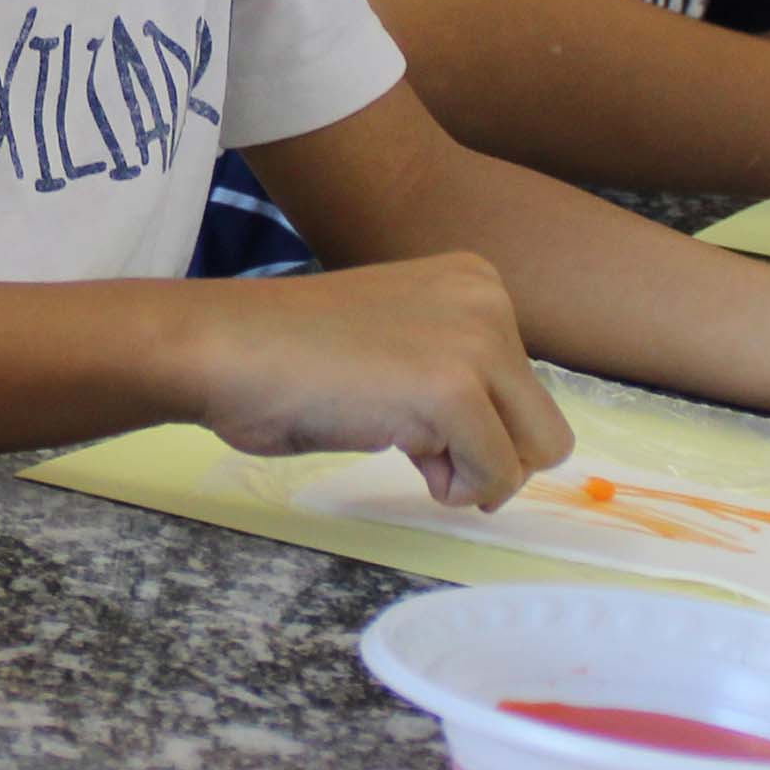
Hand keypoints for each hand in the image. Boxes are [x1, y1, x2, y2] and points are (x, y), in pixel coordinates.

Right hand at [188, 254, 571, 509]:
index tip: (409, 405)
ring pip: (534, 454)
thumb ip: (457, 375)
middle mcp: (490, 300)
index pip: (526, 388)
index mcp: (477, 281)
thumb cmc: (290, 355)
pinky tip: (396, 449)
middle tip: (419, 445)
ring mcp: (476, 342)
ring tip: (407, 446)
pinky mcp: (454, 391)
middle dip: (488, 455)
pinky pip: (494, 477)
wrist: (225, 347)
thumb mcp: (400, 343)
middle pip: (545, 424)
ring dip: (473, 474)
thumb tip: (509, 453)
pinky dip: (452, 488)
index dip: (475, 423)